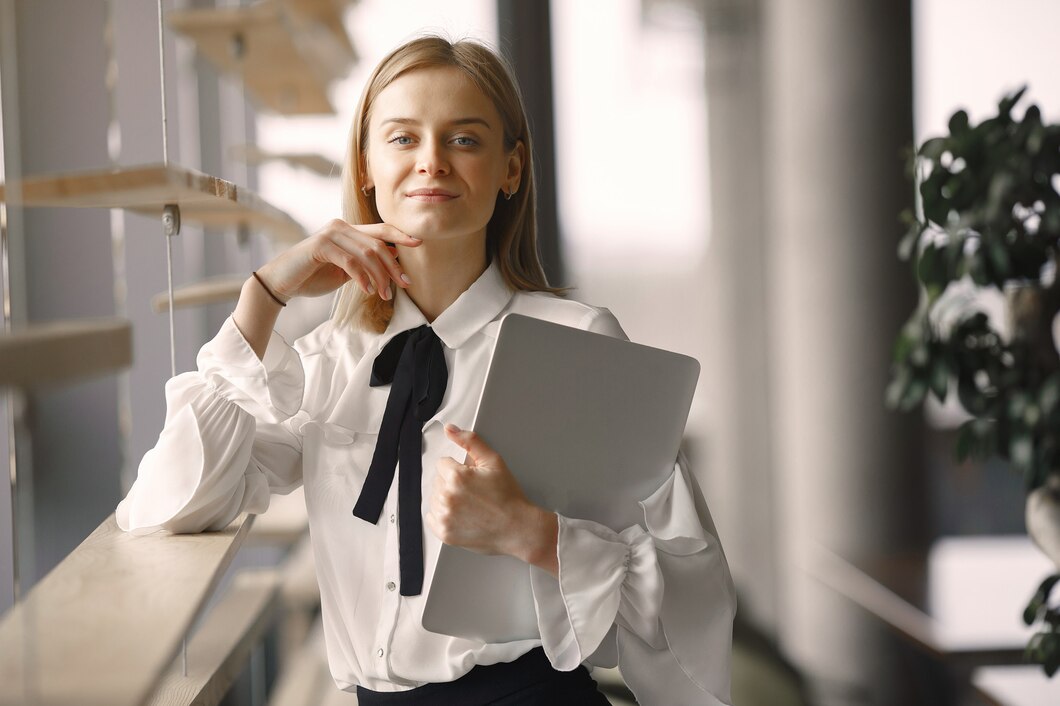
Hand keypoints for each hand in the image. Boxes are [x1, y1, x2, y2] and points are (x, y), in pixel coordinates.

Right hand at [256, 219, 421, 301]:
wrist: (282, 283)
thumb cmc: (313, 276)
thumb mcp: (346, 271)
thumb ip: (366, 262)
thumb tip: (394, 255)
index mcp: (348, 230)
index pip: (381, 230)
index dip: (401, 235)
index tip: (419, 243)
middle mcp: (340, 227)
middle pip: (378, 244)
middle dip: (394, 266)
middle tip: (405, 284)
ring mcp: (330, 234)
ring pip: (367, 253)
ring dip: (380, 276)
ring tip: (383, 294)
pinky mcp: (321, 245)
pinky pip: (350, 261)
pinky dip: (362, 277)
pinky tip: (366, 290)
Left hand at [427, 424, 558, 574]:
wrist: (517, 527)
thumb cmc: (508, 496)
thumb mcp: (493, 461)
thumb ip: (470, 441)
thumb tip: (450, 429)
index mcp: (456, 476)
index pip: (442, 464)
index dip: (458, 469)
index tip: (471, 478)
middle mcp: (447, 497)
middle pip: (438, 480)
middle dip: (452, 482)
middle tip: (474, 492)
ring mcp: (445, 517)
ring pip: (434, 498)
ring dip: (447, 498)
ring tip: (469, 503)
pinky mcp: (444, 533)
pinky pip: (432, 517)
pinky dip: (443, 515)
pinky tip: (461, 514)